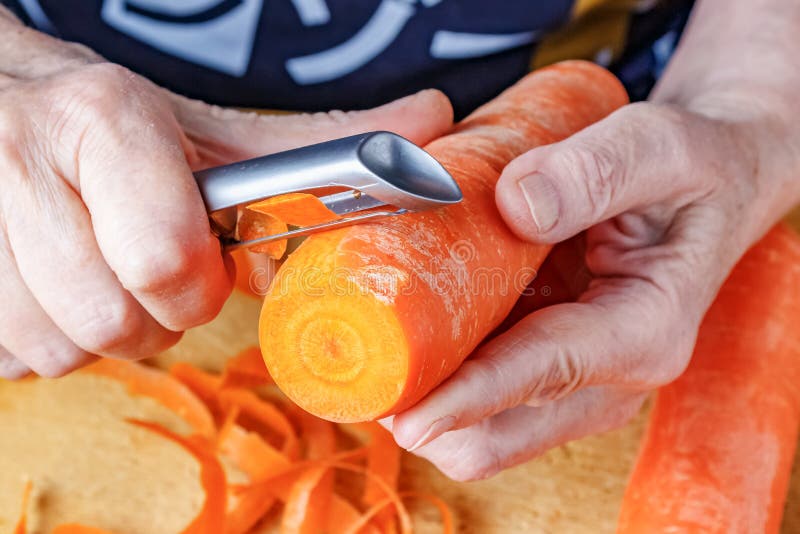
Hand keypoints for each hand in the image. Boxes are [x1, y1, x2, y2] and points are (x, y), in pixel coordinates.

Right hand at [0, 13, 453, 377]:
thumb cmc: (106, 127)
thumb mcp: (204, 129)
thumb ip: (311, 144)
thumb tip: (433, 120)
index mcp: (104, 122)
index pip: (165, 258)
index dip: (194, 280)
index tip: (194, 261)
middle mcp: (23, 167)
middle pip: (119, 322)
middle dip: (153, 312)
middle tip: (148, 266)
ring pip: (66, 349)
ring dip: (102, 325)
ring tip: (98, 266)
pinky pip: (17, 358)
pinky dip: (49, 335)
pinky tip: (54, 281)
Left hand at [388, 96, 799, 479]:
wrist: (708, 190)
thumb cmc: (691, 172)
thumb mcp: (663, 147)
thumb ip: (598, 170)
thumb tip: (518, 204)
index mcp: (641, 334)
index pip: (541, 375)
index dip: (469, 397)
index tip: (407, 416)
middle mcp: (603, 378)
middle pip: (494, 437)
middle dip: (426, 411)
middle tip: (363, 360)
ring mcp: (569, 380)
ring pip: (476, 428)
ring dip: (422, 393)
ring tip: (378, 333)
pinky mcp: (542, 366)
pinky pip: (475, 394)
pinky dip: (437, 370)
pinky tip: (411, 321)